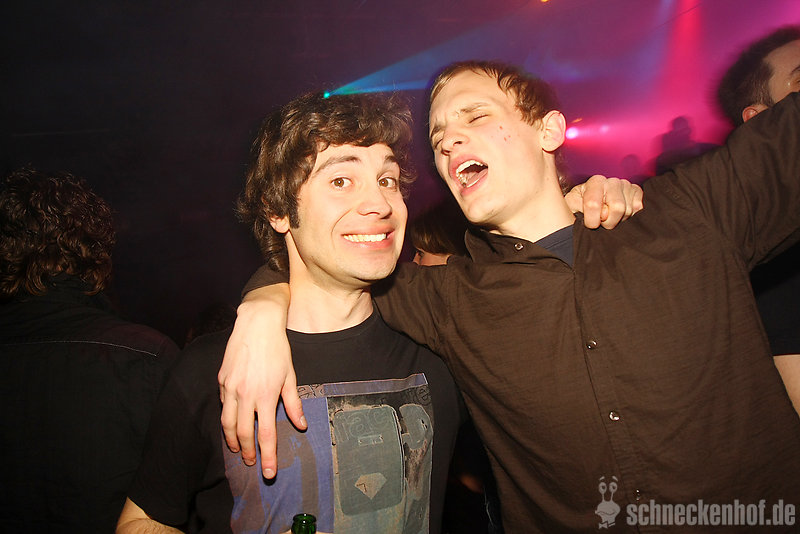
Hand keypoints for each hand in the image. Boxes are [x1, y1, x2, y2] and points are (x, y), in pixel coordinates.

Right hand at [218, 285, 304, 478]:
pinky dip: (226, 418)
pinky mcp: (221, 380)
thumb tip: (301, 425)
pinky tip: (232, 423)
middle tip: (253, 464)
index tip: (268, 473)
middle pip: (243, 434)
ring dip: (232, 441)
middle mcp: (246, 395)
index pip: (267, 435)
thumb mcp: (290, 375)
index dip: (268, 456)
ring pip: (227, 424)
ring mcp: (231, 388)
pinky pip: (222, 405)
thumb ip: (293, 403)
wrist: (257, 324)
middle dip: (248, 453)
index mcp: (266, 396)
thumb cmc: (277, 349)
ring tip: (239, 450)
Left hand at [566, 175, 643, 228]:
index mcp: (595, 182)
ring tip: (609, 217)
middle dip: (608, 222)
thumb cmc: (580, 205)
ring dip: (618, 220)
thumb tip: (602, 212)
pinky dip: (630, 216)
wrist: (592, 204)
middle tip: (602, 223)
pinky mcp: (636, 192)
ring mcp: (626, 185)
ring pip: (628, 210)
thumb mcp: (571, 205)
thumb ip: (577, 207)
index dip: (592, 220)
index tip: (590, 224)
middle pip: (617, 207)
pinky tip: (620, 214)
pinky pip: (638, 208)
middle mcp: (612, 181)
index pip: (594, 204)